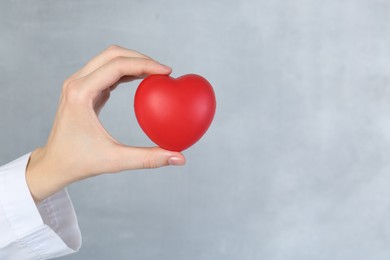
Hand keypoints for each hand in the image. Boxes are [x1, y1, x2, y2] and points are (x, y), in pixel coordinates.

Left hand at [26, 45, 185, 201]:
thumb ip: (149, 158)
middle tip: (164, 71)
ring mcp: (78, 84)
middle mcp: (76, 83)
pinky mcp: (83, 89)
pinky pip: (106, 71)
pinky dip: (125, 71)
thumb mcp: (116, 161)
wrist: (54, 164)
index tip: (167, 71)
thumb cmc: (79, 162)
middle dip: (141, 58)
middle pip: (113, 54)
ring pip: (108, 59)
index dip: (145, 64)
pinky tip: (140, 80)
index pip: (117, 66)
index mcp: (81, 94)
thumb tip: (179, 158)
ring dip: (133, 61)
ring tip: (156, 74)